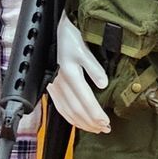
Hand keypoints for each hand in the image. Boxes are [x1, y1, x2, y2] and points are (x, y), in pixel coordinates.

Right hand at [46, 16, 110, 132]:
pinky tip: (77, 121)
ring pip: (67, 111)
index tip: (107, 123)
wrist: (51, 30)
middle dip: (91, 122)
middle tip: (105, 129)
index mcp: (70, 74)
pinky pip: (59, 107)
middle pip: (77, 110)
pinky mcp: (51, 86)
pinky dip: (69, 117)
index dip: (96, 114)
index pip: (85, 101)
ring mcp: (54, 86)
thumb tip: (103, 84)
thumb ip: (93, 67)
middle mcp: (61, 83)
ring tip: (94, 129)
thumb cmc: (68, 35)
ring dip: (81, 123)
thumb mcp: (83, 47)